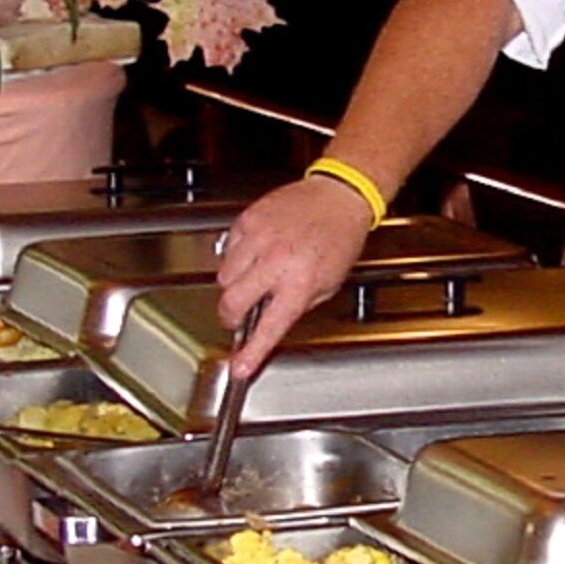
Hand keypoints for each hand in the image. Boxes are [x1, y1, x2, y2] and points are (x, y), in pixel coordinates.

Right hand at [214, 175, 374, 375]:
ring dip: (234, 285)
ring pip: (224, 277)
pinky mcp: (248, 220)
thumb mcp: (328, 283)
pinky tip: (256, 252)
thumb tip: (269, 322)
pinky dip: (236, 257)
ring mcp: (259, 239)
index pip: (269, 326)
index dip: (252, 352)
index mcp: (301, 283)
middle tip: (239, 316)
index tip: (240, 367)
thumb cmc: (339, 238)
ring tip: (256, 274)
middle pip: (231, 302)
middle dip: (231, 316)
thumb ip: (296, 305)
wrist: (338, 196)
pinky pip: (228, 249)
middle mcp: (277, 261)